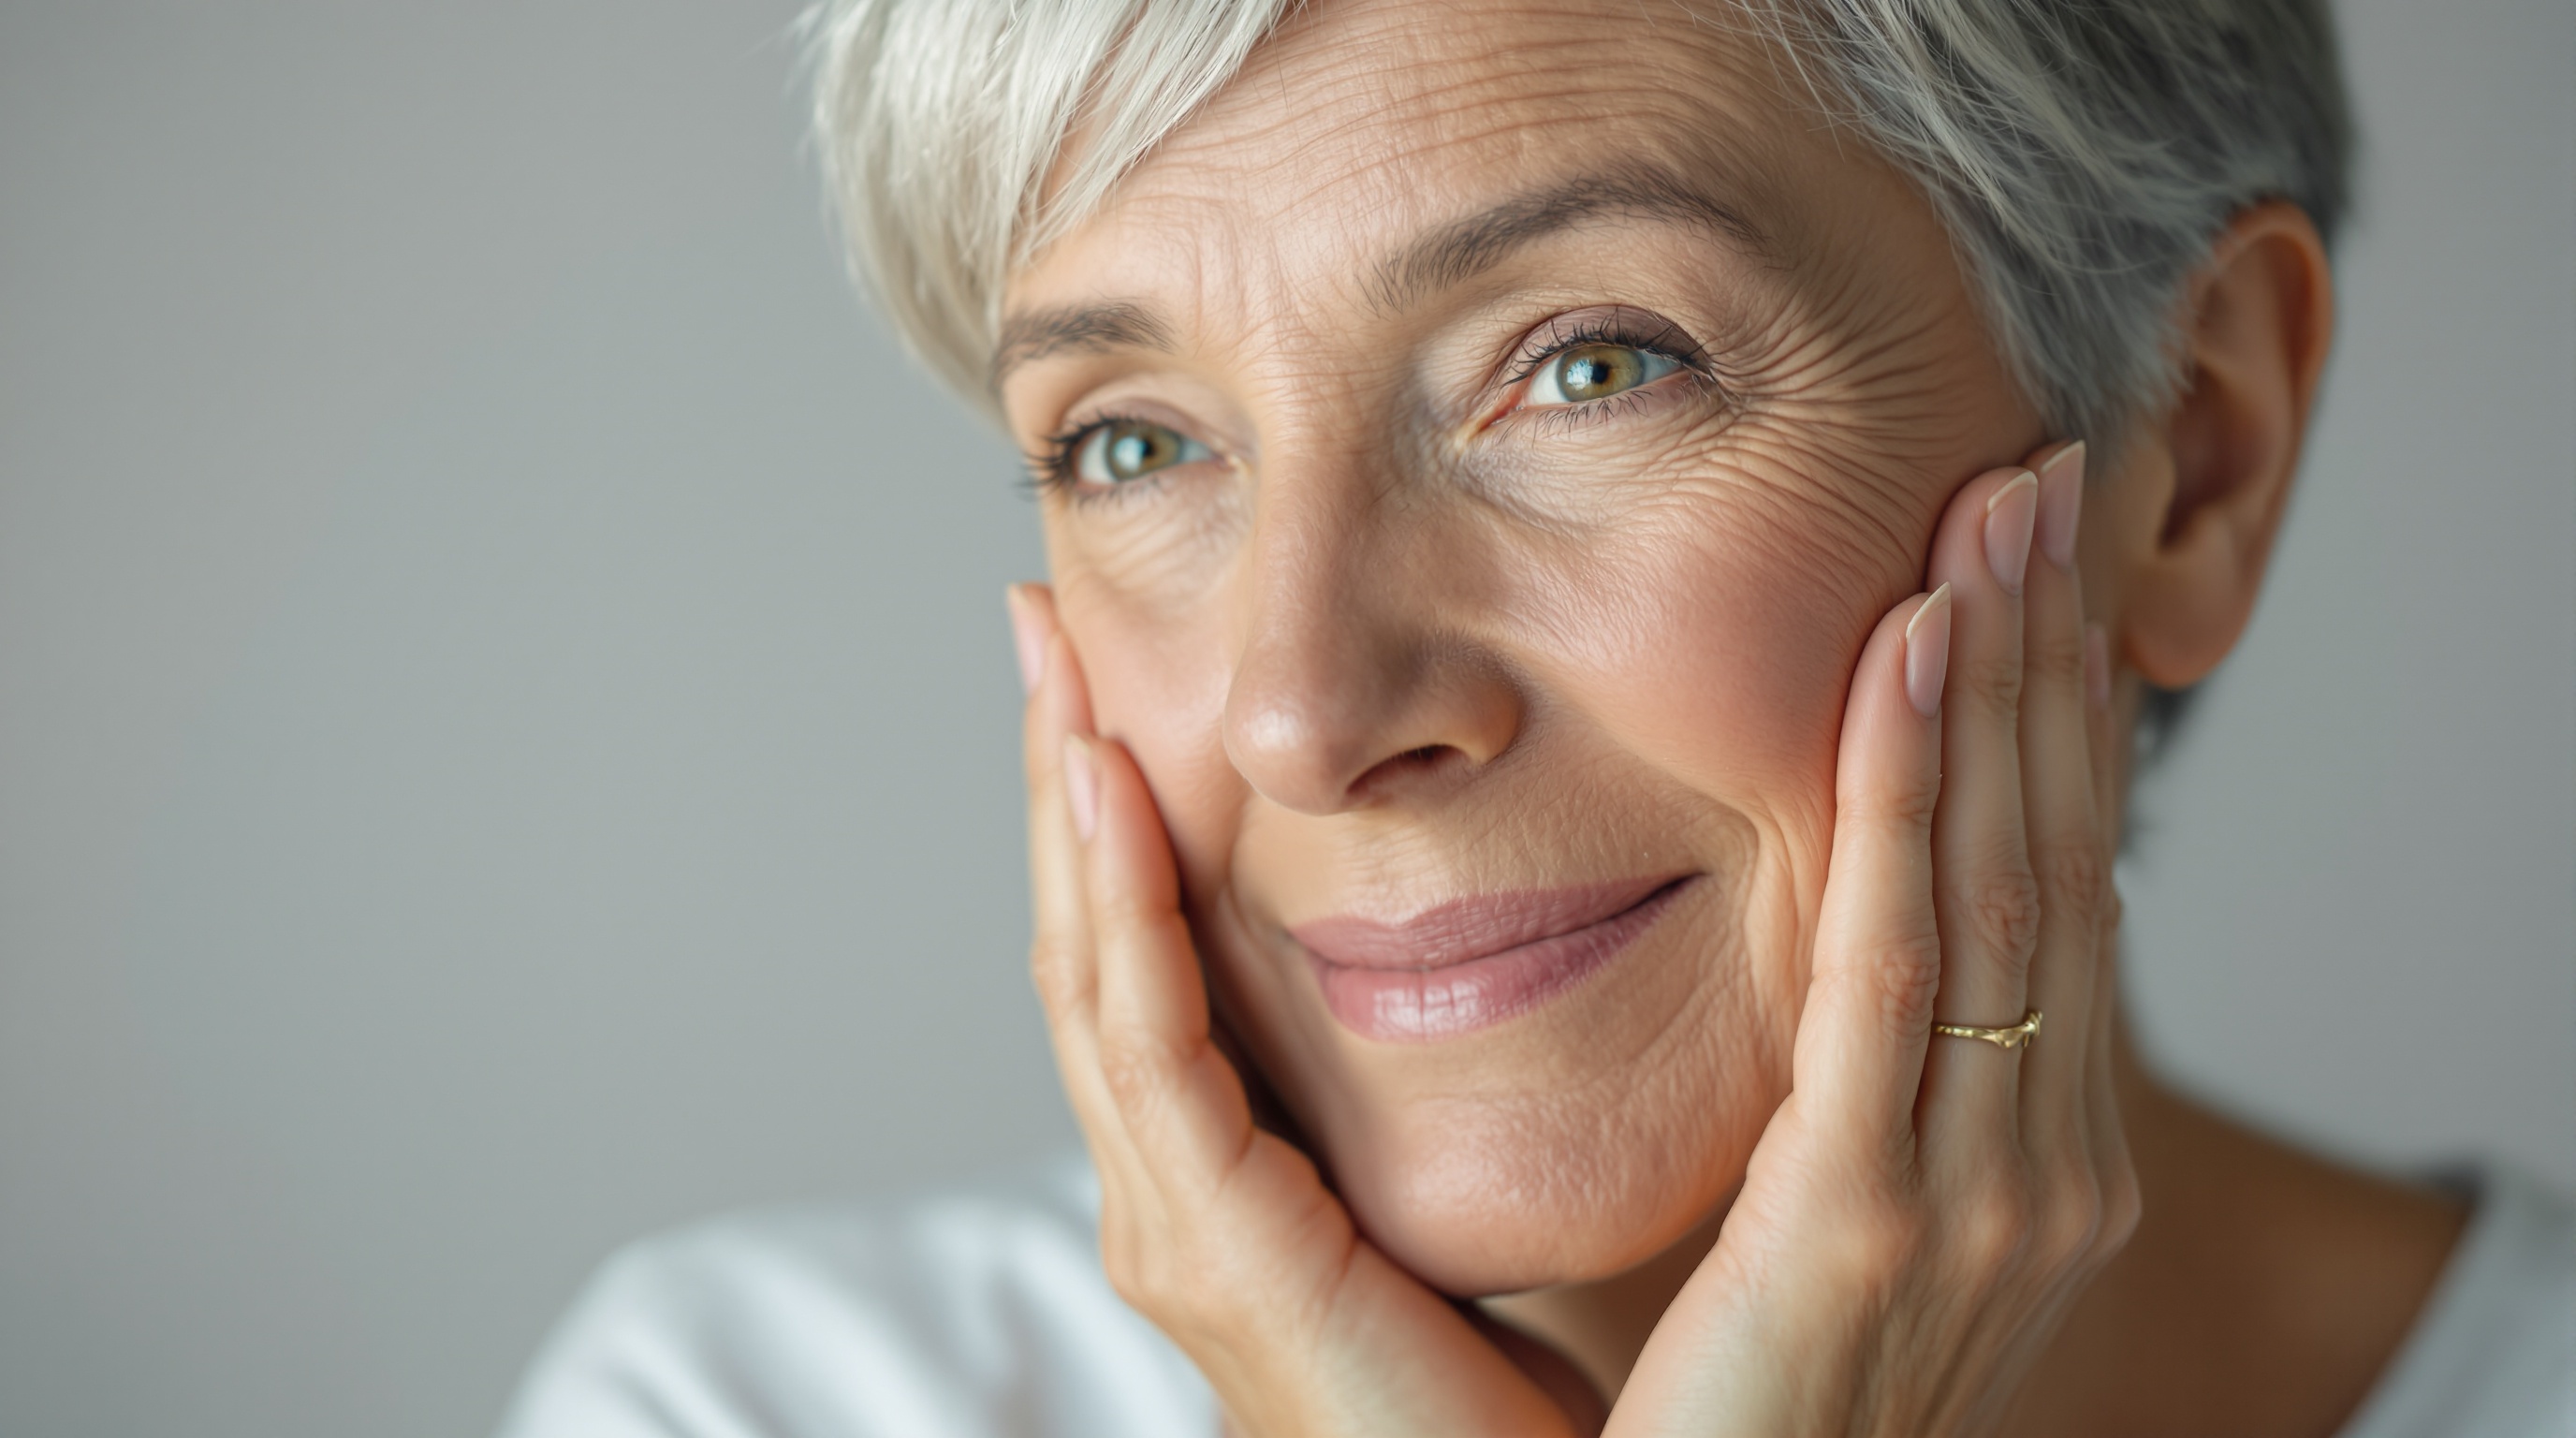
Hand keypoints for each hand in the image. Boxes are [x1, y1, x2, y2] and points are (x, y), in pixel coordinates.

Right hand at [1007, 585, 1600, 1436]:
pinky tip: (1104, 787)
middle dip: (1056, 779)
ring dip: (1062, 811)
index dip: (1113, 816)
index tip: (1103, 672)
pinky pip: (1148, 1046)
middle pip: (1089, 946)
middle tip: (1035, 623)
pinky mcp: (1209, 1248)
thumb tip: (1508, 946)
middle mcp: (1173, 1197)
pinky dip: (1118, 907)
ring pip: (1091, 975)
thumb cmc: (1531, 1405)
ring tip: (1051, 667)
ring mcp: (1171, 1225)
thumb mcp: (1466, 1204)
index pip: (1148, 958)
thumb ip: (1441, 1096)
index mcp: (1229, 1182)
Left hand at [1605, 443, 2138, 1435]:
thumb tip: (1856, 948)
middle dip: (2052, 662)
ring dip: (2001, 683)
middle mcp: (2043, 1173)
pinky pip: (1899, 969)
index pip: (2058, 897)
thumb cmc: (1749, 1410)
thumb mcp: (1837, 1225)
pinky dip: (1915, 801)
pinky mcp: (1864, 1223)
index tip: (2033, 573)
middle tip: (2038, 480)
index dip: (2055, 723)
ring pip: (2004, 883)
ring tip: (1993, 519)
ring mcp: (1977, 1203)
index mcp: (2036, 1167)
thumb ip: (1864, 1094)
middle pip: (2059, 860)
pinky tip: (1910, 664)